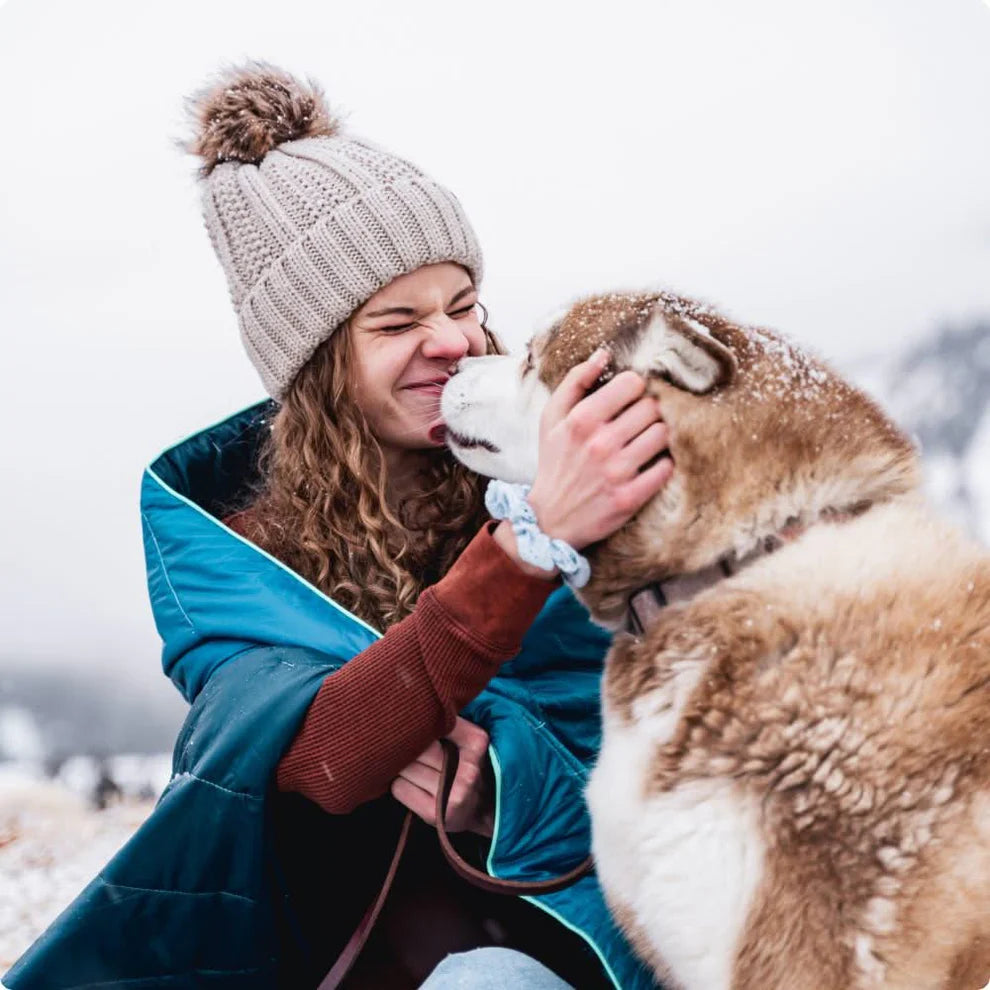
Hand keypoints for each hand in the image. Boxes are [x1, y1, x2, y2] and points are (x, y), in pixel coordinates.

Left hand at [390, 717, 493, 836]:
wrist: (485, 811)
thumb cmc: (469, 766)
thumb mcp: (470, 740)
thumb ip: (448, 723)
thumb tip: (411, 704)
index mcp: (477, 742)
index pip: (435, 723)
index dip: (421, 723)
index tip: (414, 723)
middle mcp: (468, 770)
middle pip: (418, 747)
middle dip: (410, 747)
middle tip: (409, 748)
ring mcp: (452, 795)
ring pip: (405, 768)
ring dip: (404, 767)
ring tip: (418, 770)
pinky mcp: (434, 814)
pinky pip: (399, 788)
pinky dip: (401, 785)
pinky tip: (416, 787)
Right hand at [526, 349, 672, 549]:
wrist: (550, 519)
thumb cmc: (554, 463)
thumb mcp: (551, 419)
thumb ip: (574, 382)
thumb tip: (604, 354)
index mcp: (581, 419)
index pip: (632, 384)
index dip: (636, 388)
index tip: (631, 399)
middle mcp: (600, 443)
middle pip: (652, 408)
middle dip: (649, 411)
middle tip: (641, 421)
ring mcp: (617, 471)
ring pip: (663, 434)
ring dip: (658, 435)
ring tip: (645, 441)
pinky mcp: (630, 497)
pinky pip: (666, 467)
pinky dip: (663, 463)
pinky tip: (650, 464)